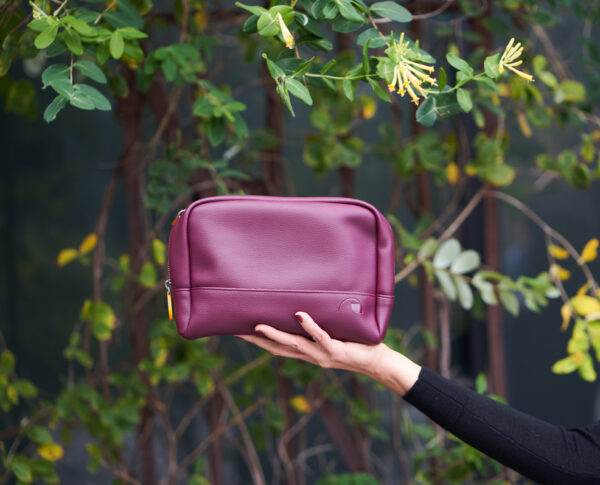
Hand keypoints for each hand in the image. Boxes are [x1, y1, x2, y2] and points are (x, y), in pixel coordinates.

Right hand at [234, 311, 383, 376]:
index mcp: (307, 353)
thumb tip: (303, 304)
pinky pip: (321, 338)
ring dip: (275, 335)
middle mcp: (311, 356)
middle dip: (256, 339)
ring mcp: (322, 355)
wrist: (378, 363)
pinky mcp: (337, 351)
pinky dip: (310, 326)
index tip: (238, 330)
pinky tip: (300, 315)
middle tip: (236, 329)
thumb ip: (318, 325)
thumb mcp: (333, 334)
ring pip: (294, 345)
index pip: (277, 347)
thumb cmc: (356, 345)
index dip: (257, 340)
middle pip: (278, 348)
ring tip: (257, 325)